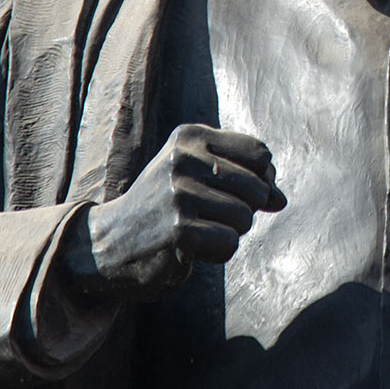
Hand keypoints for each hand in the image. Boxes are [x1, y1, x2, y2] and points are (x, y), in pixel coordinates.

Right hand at [60, 124, 285, 304]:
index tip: (237, 192)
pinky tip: (191, 247)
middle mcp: (183, 158)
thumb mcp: (199, 176)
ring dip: (229, 232)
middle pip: (258, 187)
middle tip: (208, 215)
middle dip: (244, 209)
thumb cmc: (163, 205)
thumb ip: (246, 180)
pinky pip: (229, 243)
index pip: (260, 153)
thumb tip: (281, 199)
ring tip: (197, 228)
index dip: (261, 178)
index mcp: (190, 136)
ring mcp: (178, 192)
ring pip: (246, 218)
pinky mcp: (177, 228)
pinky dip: (218, 252)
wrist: (108, 242)